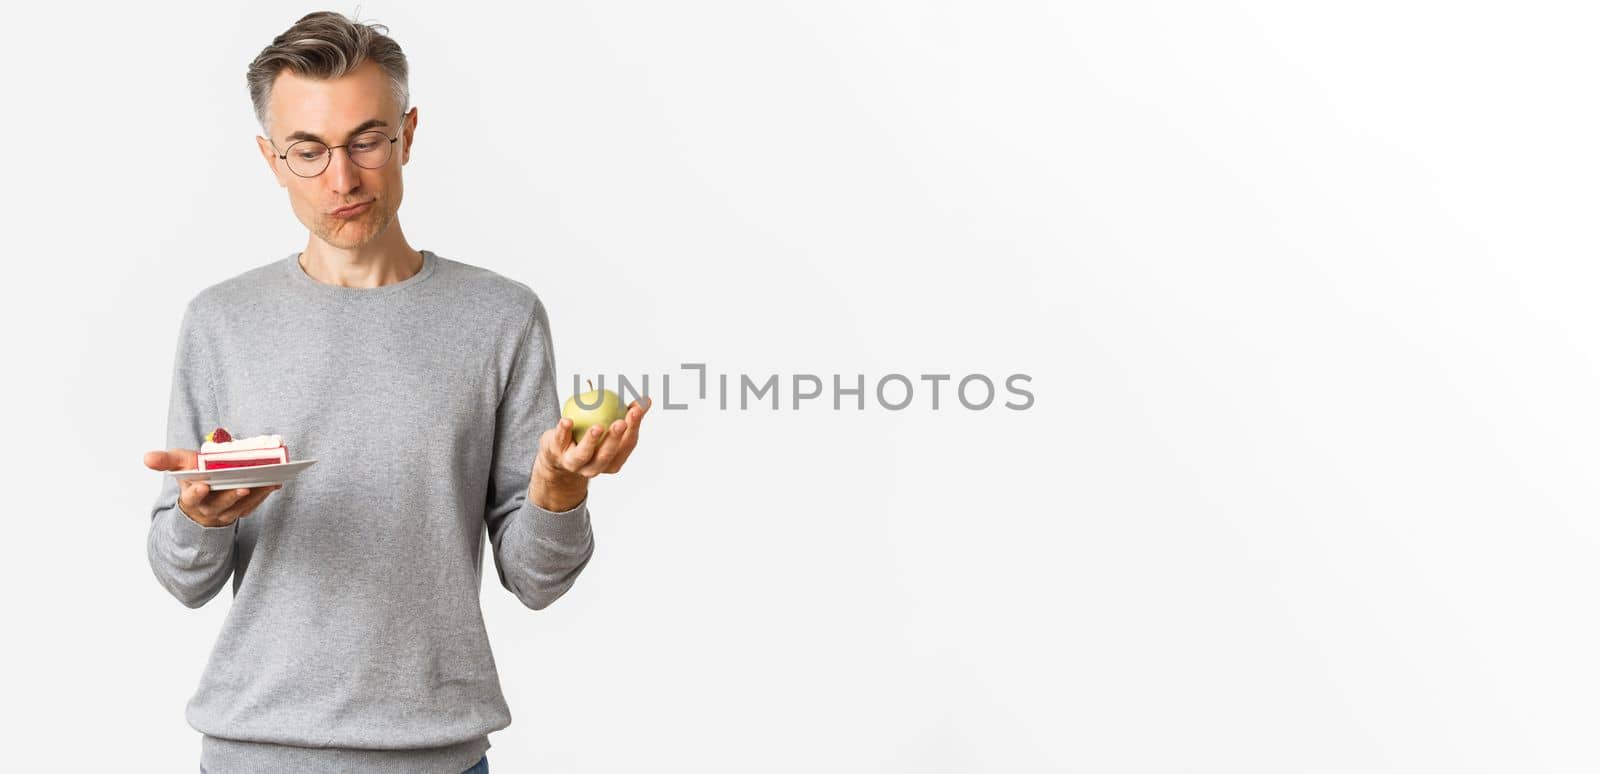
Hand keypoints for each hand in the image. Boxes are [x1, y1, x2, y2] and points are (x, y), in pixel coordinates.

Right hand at [143, 448, 280, 527]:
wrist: (204, 498)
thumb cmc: (193, 477)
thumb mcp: (180, 467)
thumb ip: (165, 461)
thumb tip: (146, 457)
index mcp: (191, 496)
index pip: (192, 497)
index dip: (196, 493)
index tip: (202, 485)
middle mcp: (208, 508)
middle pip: (221, 504)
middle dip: (231, 496)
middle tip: (242, 486)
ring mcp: (226, 512)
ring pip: (241, 506)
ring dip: (255, 494)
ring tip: (267, 481)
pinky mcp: (241, 511)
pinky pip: (254, 505)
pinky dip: (264, 494)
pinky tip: (275, 483)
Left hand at [529, 396, 651, 510]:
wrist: (557, 454)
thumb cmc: (589, 436)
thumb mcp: (609, 427)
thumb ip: (626, 414)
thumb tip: (646, 400)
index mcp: (613, 461)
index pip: (627, 444)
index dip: (634, 427)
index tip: (637, 409)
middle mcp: (595, 467)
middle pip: (607, 454)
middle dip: (615, 439)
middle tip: (621, 422)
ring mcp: (574, 464)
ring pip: (584, 454)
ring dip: (591, 441)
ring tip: (597, 427)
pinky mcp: (556, 454)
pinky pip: (560, 441)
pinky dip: (563, 431)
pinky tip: (567, 420)